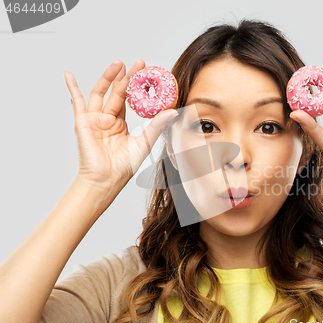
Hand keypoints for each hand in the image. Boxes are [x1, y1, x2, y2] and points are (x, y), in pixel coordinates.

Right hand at [64, 59, 177, 189]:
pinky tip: (69, 75)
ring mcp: (94, 119)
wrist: (106, 179)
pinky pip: (76, 102)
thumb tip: (173, 111)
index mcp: (121, 124)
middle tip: (138, 64)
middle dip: (127, 77)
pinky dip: (72, 88)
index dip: (138, 87)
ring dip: (108, 77)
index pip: (129, 100)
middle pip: (117, 93)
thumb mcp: (145, 142)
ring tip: (118, 63)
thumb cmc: (124, 166)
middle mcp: (107, 120)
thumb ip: (156, 125)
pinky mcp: (82, 121)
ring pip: (100, 92)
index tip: (148, 74)